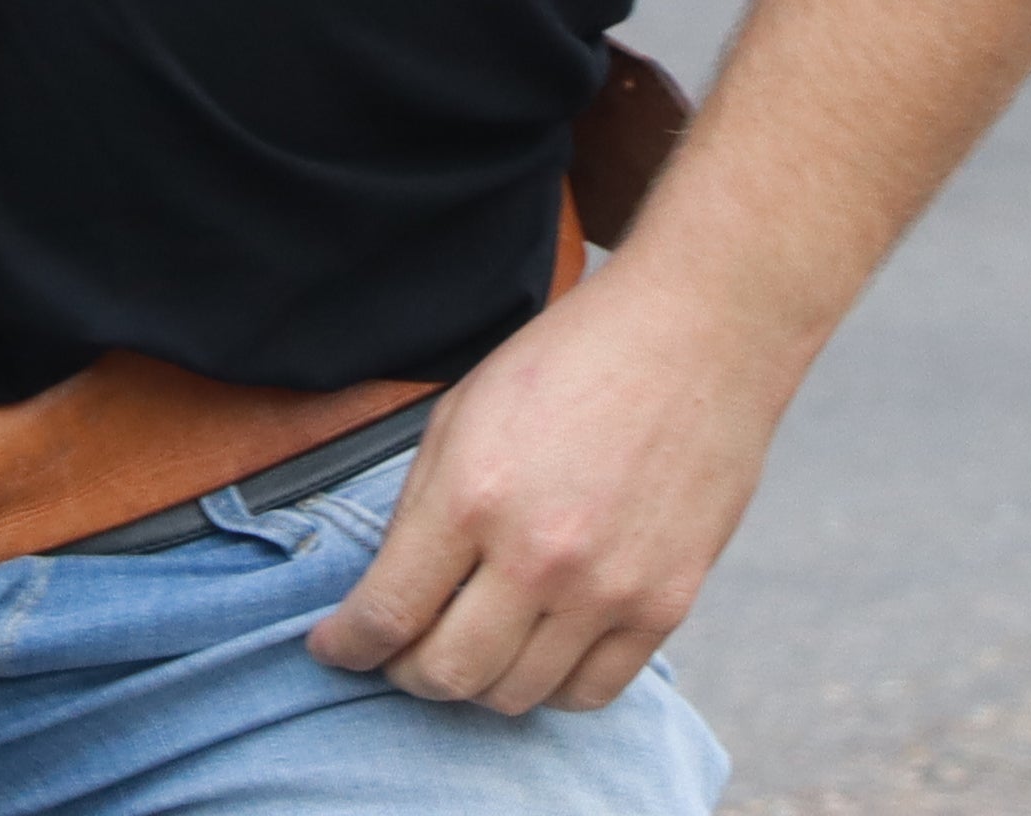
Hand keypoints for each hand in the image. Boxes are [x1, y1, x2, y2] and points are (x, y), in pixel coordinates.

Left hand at [306, 255, 798, 715]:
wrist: (697, 335)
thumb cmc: (572, 361)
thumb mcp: (464, 410)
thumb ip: (421, 508)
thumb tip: (385, 591)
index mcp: (473, 496)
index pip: (386, 615)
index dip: (345, 646)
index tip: (333, 647)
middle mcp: (538, 555)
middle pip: (446, 674)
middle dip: (404, 673)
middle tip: (399, 652)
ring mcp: (607, 589)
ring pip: (514, 696)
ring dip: (476, 683)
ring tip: (469, 646)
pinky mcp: (664, 604)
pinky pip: (590, 693)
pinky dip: (549, 687)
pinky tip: (535, 652)